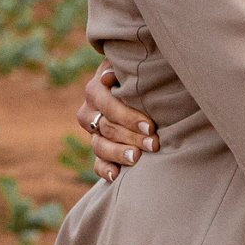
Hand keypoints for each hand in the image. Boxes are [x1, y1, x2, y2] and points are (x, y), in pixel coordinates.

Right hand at [77, 64, 157, 182]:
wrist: (139, 87)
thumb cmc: (141, 74)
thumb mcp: (133, 68)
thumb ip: (125, 72)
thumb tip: (109, 76)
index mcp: (96, 89)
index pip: (107, 105)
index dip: (127, 116)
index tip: (150, 126)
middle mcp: (90, 111)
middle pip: (106, 127)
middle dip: (131, 137)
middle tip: (153, 144)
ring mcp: (93, 132)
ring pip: (99, 146)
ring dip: (118, 153)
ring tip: (136, 158)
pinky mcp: (100, 148)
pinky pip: (97, 162)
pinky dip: (104, 170)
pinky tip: (116, 176)